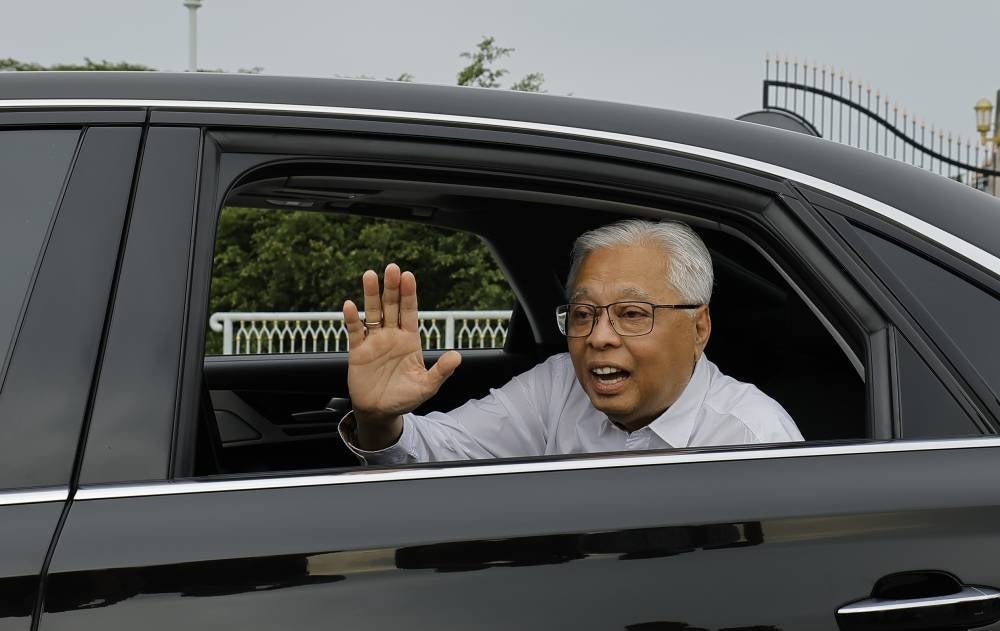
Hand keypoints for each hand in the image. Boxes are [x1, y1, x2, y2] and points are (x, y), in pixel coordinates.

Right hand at [342, 263, 461, 445]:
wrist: (380, 412)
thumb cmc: (404, 398)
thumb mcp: (427, 386)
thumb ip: (440, 371)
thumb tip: (457, 356)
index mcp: (410, 340)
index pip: (410, 312)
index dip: (409, 294)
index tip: (408, 276)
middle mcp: (392, 335)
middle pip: (391, 306)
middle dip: (392, 288)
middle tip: (392, 268)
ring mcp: (374, 341)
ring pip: (372, 312)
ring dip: (371, 295)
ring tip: (370, 275)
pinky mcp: (358, 351)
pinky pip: (355, 331)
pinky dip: (352, 318)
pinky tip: (350, 306)